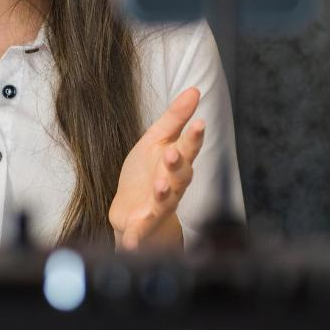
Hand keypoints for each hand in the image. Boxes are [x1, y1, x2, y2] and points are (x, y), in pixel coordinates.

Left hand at [109, 87, 205, 249]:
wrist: (130, 210)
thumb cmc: (146, 173)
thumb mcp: (157, 140)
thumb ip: (175, 117)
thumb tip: (194, 89)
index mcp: (176, 162)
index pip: (188, 148)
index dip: (194, 137)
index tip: (199, 123)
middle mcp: (172, 184)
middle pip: (181, 174)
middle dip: (178, 164)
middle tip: (173, 152)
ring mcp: (159, 205)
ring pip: (166, 199)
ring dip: (164, 193)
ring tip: (160, 186)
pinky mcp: (142, 224)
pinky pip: (142, 230)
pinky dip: (138, 235)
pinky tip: (133, 240)